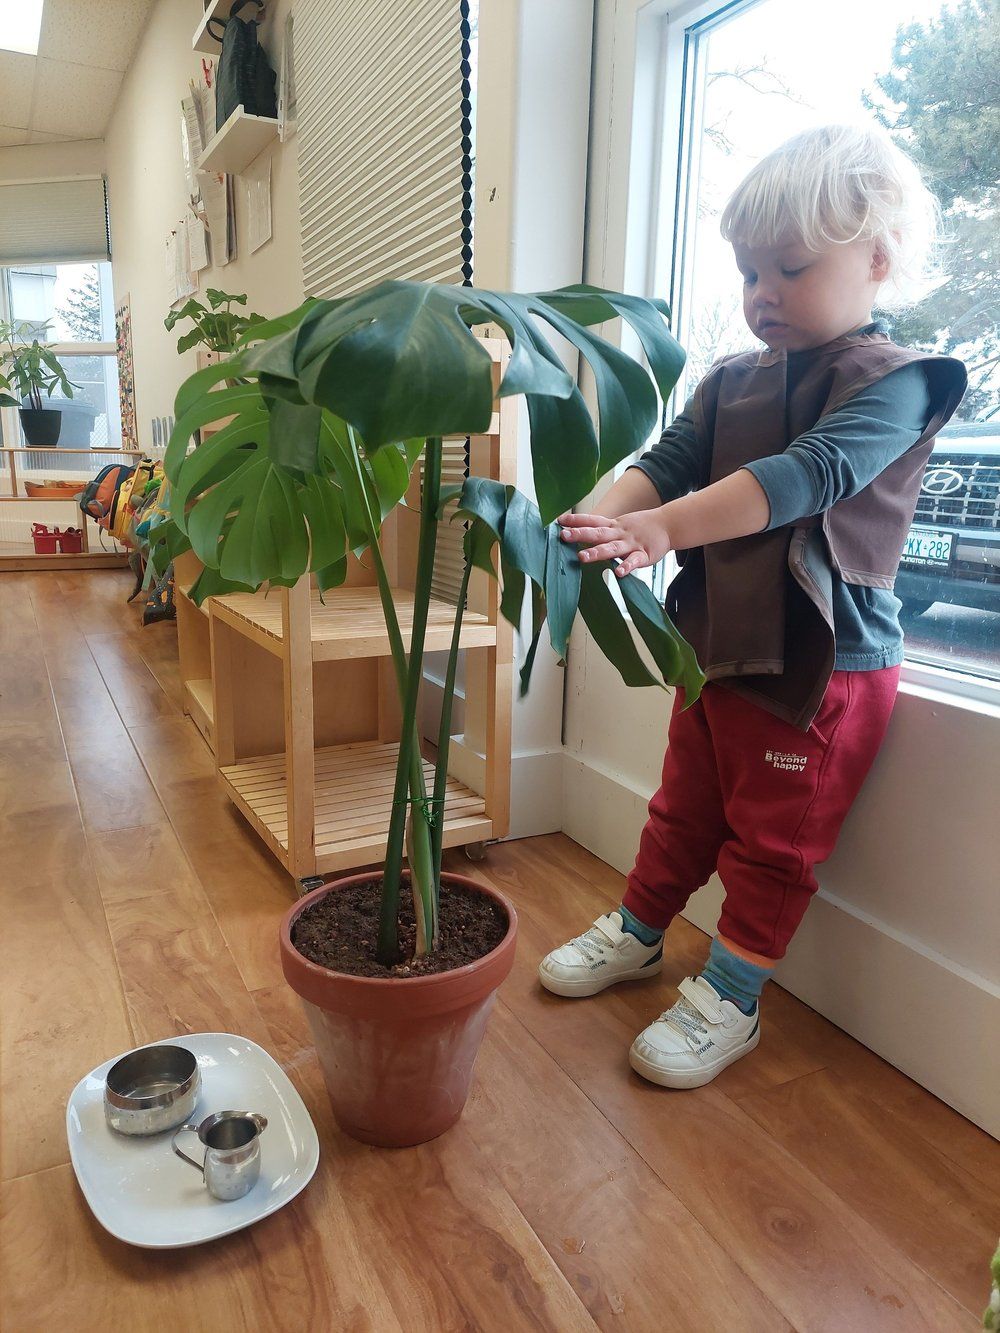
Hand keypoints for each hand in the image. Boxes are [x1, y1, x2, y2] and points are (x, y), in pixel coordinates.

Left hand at [558, 508, 672, 576]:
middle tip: (563, 536)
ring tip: (581, 557)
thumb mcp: (619, 525)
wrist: (668, 525)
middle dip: (580, 534)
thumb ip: (602, 530)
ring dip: (597, 552)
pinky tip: (618, 573)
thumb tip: (579, 533)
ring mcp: (631, 544)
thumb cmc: (640, 527)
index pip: (592, 520)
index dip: (576, 520)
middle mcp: (619, 533)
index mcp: (613, 526)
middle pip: (598, 533)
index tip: (558, 521)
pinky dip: (627, 566)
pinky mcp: (644, 555)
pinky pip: (634, 561)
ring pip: (612, 548)